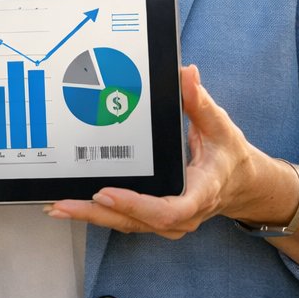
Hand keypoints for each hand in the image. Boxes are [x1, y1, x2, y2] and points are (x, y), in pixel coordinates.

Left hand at [47, 65, 258, 238]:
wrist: (239, 183)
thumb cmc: (227, 154)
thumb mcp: (220, 125)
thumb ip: (200, 102)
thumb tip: (187, 74)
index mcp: (201, 192)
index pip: (169, 209)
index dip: (136, 204)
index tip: (107, 192)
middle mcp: (184, 214)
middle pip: (138, 221)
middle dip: (99, 212)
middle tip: (65, 203)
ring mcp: (168, 222)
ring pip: (127, 224)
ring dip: (92, 216)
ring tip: (58, 206)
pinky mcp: (154, 219)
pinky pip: (125, 219)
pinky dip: (98, 213)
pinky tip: (71, 205)